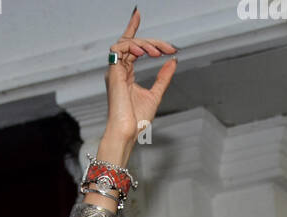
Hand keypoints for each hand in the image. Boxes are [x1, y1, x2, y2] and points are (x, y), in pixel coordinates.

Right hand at [103, 10, 176, 146]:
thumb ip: (163, 77)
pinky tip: (145, 52)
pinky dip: (133, 46)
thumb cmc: (137, 120)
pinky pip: (119, 48)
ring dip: (145, 43)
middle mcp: (118, 70)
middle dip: (152, 42)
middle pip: (133, 43)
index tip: (138, 14)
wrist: (127, 132)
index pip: (129, 47)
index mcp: (125, 74)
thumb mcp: (155, 94)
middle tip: (169, 48)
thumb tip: (174, 60)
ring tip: (159, 52)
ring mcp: (114, 71)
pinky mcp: (113, 72)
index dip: (133, 28)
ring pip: (127, 43)